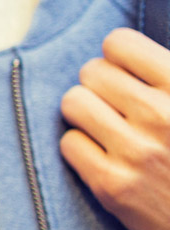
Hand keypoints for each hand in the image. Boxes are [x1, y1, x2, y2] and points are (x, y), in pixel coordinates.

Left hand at [60, 28, 169, 229]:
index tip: (128, 74)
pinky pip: (69, 142)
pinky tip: (104, 154)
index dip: (119, 57)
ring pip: (73, 103)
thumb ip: (168, 76)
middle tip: (118, 104)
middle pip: (91, 71)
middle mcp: (160, 115)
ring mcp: (135, 151)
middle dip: (102, 85)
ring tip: (107, 126)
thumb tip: (128, 51)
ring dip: (87, 112)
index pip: (118, 43)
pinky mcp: (112, 186)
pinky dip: (82, 146)